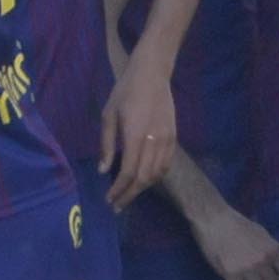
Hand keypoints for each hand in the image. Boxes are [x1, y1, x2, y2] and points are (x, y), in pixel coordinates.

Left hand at [100, 56, 178, 210]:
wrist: (152, 74)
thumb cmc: (125, 92)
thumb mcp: (108, 115)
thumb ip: (106, 145)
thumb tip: (104, 171)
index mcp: (136, 134)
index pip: (129, 171)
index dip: (119, 189)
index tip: (110, 199)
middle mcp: (154, 140)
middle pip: (144, 178)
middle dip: (130, 194)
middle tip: (117, 205)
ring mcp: (167, 140)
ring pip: (157, 174)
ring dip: (143, 188)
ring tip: (128, 195)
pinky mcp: (174, 138)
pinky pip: (166, 165)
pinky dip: (155, 177)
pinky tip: (144, 181)